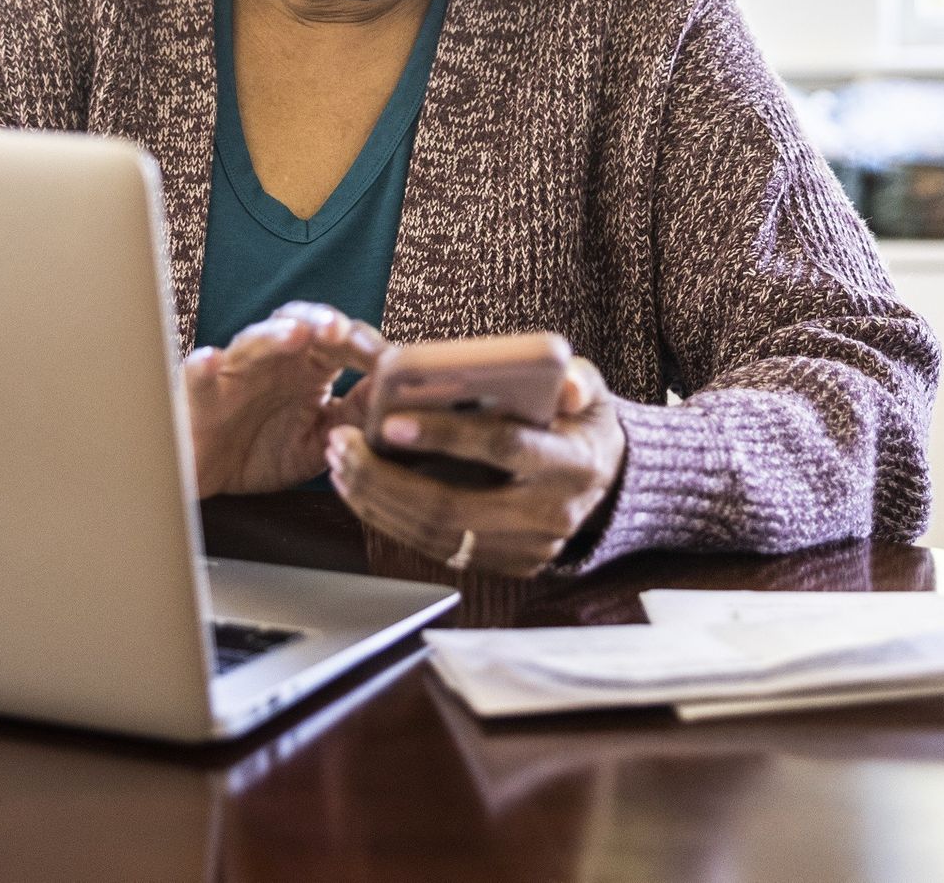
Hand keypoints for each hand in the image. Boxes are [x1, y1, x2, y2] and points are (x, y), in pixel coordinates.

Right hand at [182, 301, 388, 497]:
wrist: (211, 477)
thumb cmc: (264, 451)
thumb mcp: (321, 439)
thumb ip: (357, 416)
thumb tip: (401, 395)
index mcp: (309, 367)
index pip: (343, 342)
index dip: (365, 345)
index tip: (391, 361)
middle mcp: (275, 360)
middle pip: (301, 323)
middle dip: (323, 323)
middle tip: (342, 332)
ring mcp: (236, 372)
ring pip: (254, 341)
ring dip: (274, 335)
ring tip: (296, 334)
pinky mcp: (199, 394)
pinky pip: (197, 374)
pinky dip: (202, 366)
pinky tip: (210, 361)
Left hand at [324, 351, 627, 577]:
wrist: (603, 479)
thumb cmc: (578, 421)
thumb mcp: (587, 390)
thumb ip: (574, 378)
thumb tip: (564, 380)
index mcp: (572, 463)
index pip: (501, 448)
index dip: (445, 435)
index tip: (389, 421)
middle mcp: (550, 515)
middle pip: (453, 505)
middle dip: (385, 476)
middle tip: (341, 443)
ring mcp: (528, 549)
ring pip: (436, 533)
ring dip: (377, 499)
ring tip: (340, 461)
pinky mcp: (507, 565)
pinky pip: (437, 548)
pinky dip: (392, 519)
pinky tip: (361, 489)